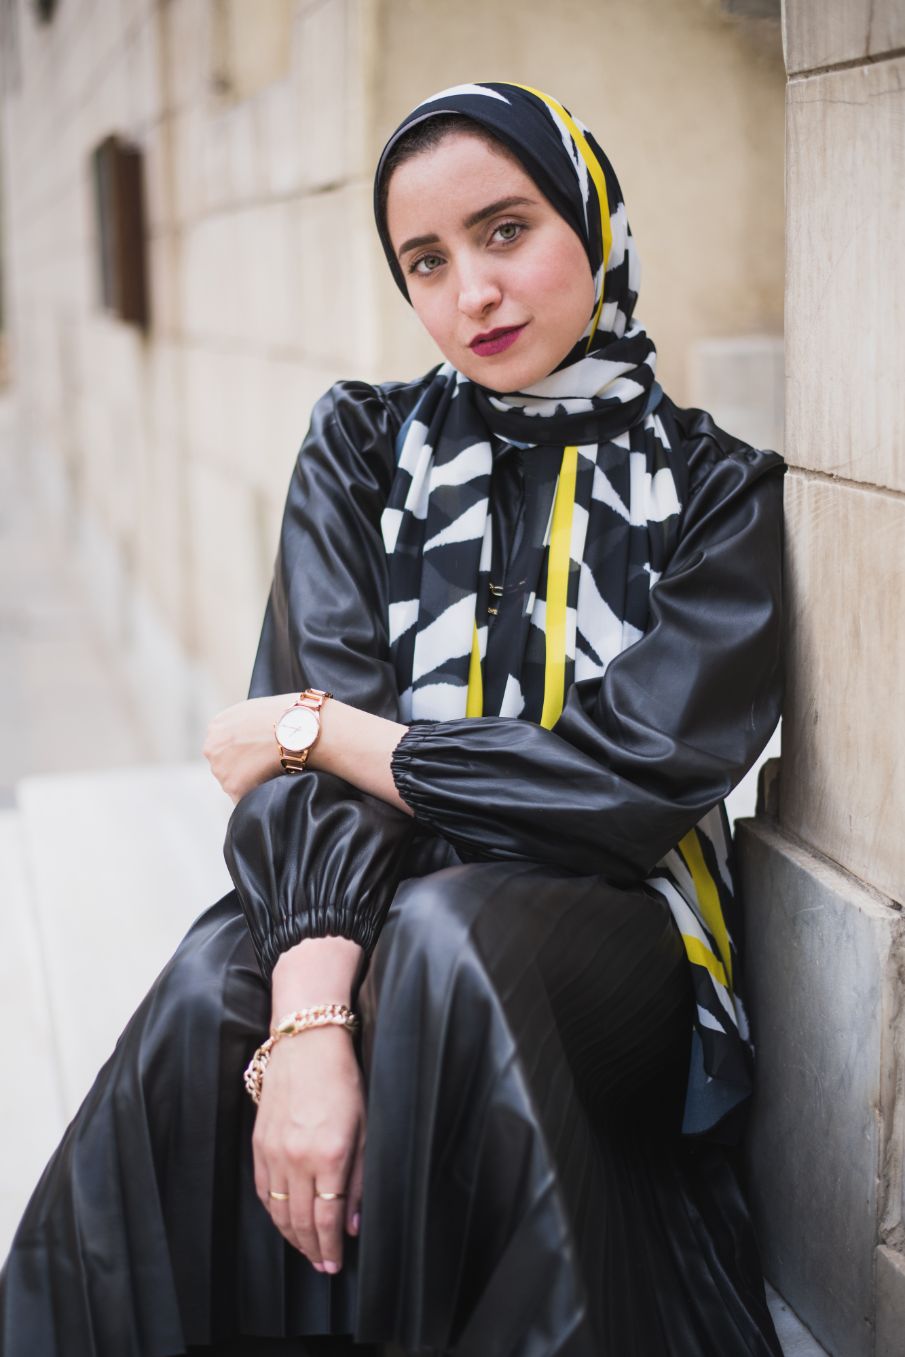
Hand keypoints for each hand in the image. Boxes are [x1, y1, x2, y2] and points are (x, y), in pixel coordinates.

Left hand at [203, 694, 294, 802]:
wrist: (300, 728)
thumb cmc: (287, 716)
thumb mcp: (257, 710)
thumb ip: (244, 724)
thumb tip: (252, 735)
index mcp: (217, 726)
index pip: (225, 746)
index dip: (243, 751)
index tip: (258, 752)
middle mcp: (212, 747)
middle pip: (225, 765)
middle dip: (243, 766)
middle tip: (266, 762)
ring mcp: (220, 768)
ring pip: (234, 782)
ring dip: (250, 780)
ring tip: (271, 770)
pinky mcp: (233, 787)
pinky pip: (243, 797)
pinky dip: (257, 792)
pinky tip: (271, 779)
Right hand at [252, 1026, 365, 1272]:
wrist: (306, 1044)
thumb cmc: (343, 1081)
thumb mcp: (365, 1128)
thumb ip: (359, 1179)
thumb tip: (352, 1224)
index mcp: (330, 1156)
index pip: (326, 1219)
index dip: (330, 1248)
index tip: (335, 1265)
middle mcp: (298, 1159)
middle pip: (301, 1220)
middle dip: (312, 1249)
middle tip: (322, 1266)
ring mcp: (274, 1152)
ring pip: (279, 1210)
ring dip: (291, 1236)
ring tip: (305, 1250)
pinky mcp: (259, 1143)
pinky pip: (264, 1189)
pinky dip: (273, 1211)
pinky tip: (283, 1220)